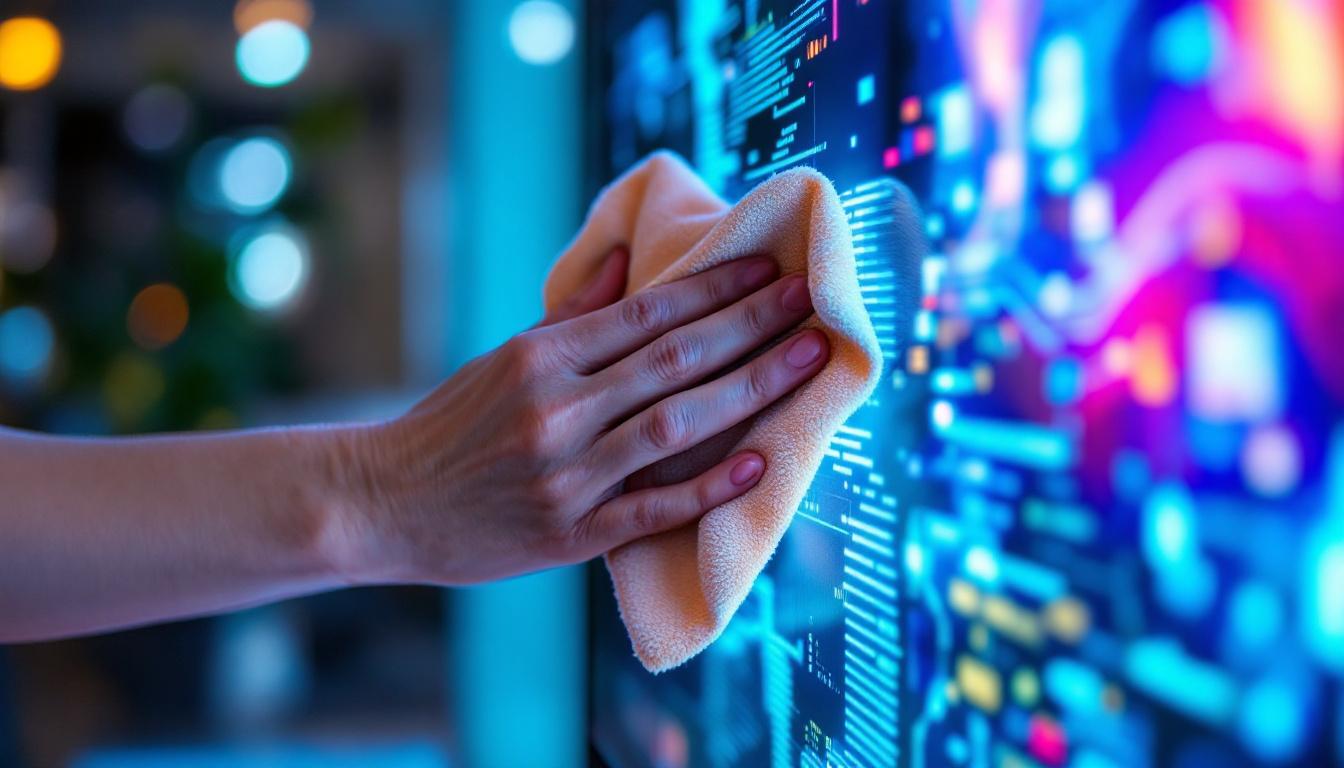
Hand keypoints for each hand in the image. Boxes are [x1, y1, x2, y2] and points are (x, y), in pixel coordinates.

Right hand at [332, 247, 828, 584]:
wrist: (383, 503)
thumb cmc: (450, 425)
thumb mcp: (503, 359)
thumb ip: (574, 313)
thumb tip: (631, 257)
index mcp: (540, 358)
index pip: (646, 314)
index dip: (714, 289)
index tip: (769, 267)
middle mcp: (557, 410)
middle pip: (674, 361)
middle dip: (751, 327)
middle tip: (812, 303)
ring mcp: (566, 475)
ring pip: (674, 425)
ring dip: (750, 390)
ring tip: (807, 361)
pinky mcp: (570, 534)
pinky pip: (651, 507)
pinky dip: (707, 487)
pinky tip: (758, 464)